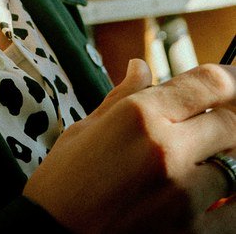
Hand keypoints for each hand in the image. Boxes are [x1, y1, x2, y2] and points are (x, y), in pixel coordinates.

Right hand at [23, 58, 235, 232]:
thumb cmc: (62, 186)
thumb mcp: (84, 130)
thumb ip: (121, 97)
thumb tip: (140, 66)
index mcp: (138, 116)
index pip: (209, 83)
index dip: (232, 80)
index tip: (234, 83)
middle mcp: (166, 150)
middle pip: (229, 124)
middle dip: (223, 125)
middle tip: (206, 133)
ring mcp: (183, 196)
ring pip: (235, 169)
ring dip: (222, 166)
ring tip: (198, 169)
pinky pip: (233, 214)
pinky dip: (225, 206)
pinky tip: (206, 202)